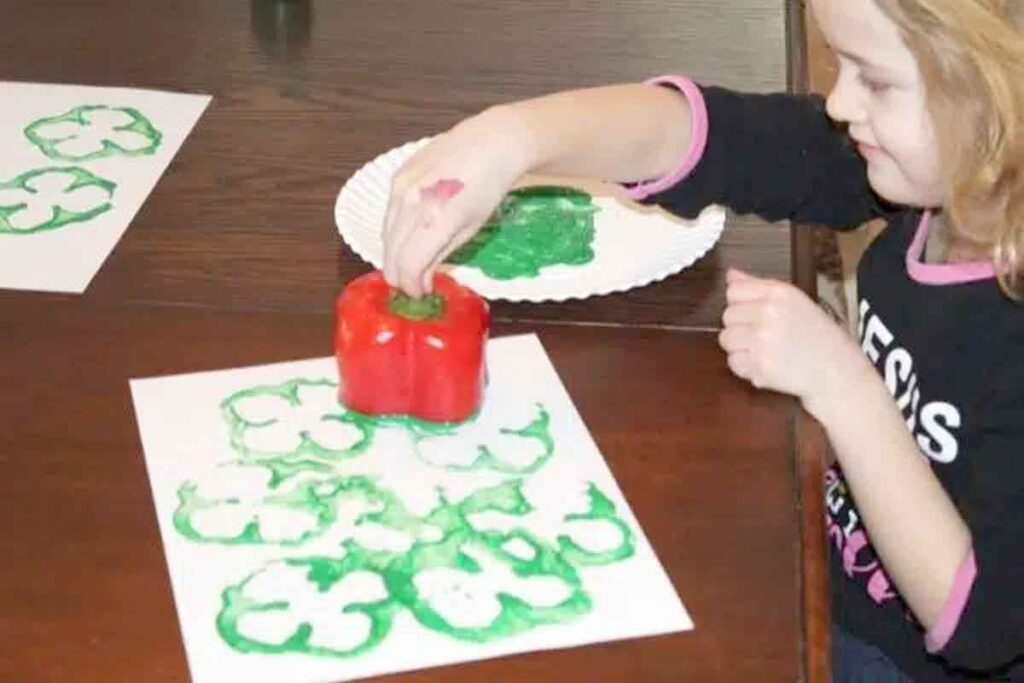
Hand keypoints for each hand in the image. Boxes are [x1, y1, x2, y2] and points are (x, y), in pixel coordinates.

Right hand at [382, 106, 530, 296]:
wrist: (491, 142)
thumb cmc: (488, 188)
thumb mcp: (470, 229)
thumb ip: (439, 255)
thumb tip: (421, 280)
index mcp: (436, 219)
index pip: (408, 265)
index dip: (411, 286)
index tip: (420, 294)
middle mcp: (412, 202)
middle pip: (392, 253)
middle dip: (400, 274)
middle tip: (412, 285)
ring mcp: (401, 186)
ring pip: (385, 235)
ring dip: (394, 255)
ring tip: (410, 265)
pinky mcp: (397, 175)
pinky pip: (388, 213)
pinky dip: (395, 232)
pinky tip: (409, 237)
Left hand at [717, 268, 870, 418]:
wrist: (836, 369)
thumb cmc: (816, 334)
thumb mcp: (793, 301)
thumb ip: (758, 286)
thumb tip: (730, 274)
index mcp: (778, 293)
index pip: (733, 291)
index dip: (741, 304)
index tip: (755, 314)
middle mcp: (768, 313)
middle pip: (727, 316)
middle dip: (741, 327)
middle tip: (764, 335)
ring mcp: (762, 340)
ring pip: (726, 339)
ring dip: (740, 347)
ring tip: (764, 350)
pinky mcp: (759, 365)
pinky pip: (734, 362)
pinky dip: (746, 367)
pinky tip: (766, 364)